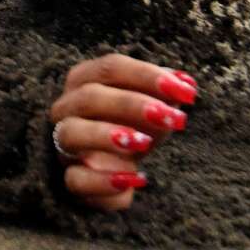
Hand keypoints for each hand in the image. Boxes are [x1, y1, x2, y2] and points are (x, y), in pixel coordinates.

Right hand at [47, 53, 196, 211]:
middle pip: (90, 97)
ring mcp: (64, 144)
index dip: (147, 76)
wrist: (110, 164)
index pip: (111, 68)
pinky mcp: (70, 177)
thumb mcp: (151, 106)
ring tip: (144, 143)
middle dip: (131, 104)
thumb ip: (166, 93)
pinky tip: (135, 180)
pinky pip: (77, 179)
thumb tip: (186, 83)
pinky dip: (103, 181)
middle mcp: (67, 108)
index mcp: (85, 80)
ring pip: (72, 133)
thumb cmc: (129, 124)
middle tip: (168, 117)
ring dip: (107, 136)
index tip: (186, 91)